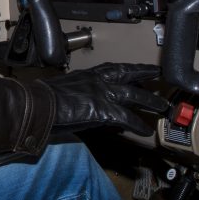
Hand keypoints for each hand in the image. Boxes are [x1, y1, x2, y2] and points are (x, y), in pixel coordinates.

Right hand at [38, 63, 168, 136]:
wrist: (36, 106)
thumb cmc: (43, 101)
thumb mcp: (66, 92)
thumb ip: (84, 98)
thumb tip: (94, 111)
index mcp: (87, 74)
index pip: (113, 68)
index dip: (128, 68)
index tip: (138, 69)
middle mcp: (96, 80)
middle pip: (128, 74)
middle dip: (145, 74)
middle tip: (158, 75)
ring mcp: (101, 93)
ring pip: (133, 94)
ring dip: (150, 100)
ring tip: (162, 106)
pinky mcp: (102, 109)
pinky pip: (126, 118)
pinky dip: (137, 124)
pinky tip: (145, 131)